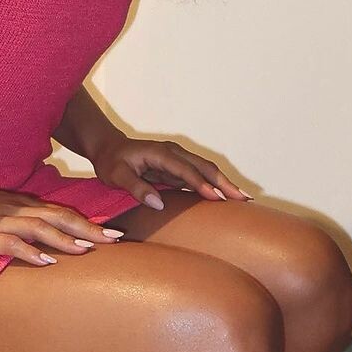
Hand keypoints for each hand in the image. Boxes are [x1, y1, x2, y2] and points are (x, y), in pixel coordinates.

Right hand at [0, 185, 124, 266]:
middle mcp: (17, 211)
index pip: (61, 213)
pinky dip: (31, 252)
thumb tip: (44, 235)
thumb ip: (20, 219)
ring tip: (87, 250)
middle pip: (60, 218)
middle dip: (88, 229)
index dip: (88, 222)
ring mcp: (2, 223)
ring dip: (65, 240)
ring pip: (40, 229)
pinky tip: (46, 261)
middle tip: (115, 239)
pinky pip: (12, 244)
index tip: (112, 232)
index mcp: (21, 205)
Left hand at [91, 133, 251, 207]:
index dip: (201, 184)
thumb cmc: (111, 161)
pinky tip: (225, 197)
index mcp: (161, 153)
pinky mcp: (178, 168)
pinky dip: (214, 185)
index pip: (186, 170)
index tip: (216, 198)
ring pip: (206, 171)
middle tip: (243, 198)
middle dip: (223, 182)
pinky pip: (200, 176)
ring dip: (224, 184)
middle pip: (204, 167)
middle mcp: (174, 153)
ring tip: (243, 199)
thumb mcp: (116, 175)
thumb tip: (159, 203)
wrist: (108, 148)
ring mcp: (178, 160)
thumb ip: (136, 188)